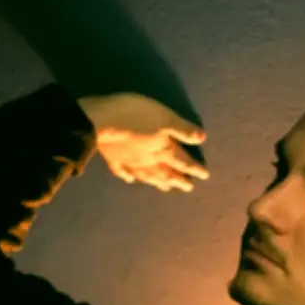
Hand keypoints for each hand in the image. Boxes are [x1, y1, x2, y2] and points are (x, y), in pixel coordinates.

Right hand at [79, 93, 208, 191]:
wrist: (99, 121)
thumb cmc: (135, 114)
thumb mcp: (165, 117)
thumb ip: (183, 129)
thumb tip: (202, 139)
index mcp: (164, 150)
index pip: (184, 162)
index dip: (195, 169)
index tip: (205, 176)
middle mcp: (150, 161)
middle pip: (168, 173)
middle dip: (179, 180)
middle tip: (189, 188)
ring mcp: (131, 163)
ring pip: (149, 176)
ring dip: (159, 183)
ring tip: (167, 189)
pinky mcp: (113, 160)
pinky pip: (123, 172)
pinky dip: (129, 177)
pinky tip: (131, 181)